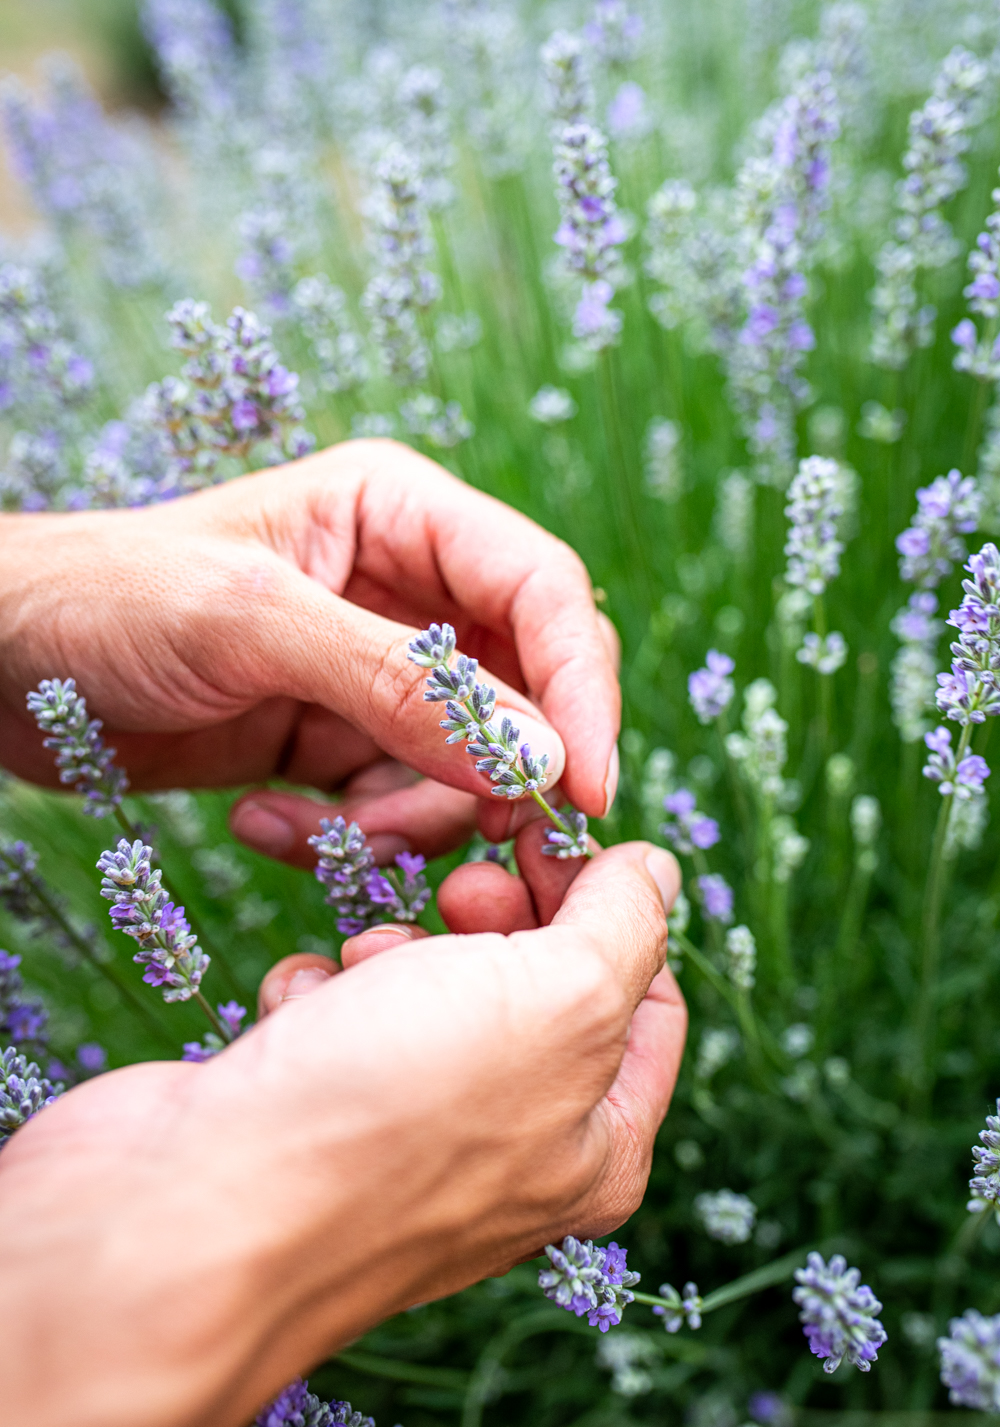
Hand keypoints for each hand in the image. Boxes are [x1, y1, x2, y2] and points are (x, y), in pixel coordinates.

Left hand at [0, 439, 619, 858]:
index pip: (542, 592)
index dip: (578, 689)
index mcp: (402, 514)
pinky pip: (397, 803)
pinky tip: (263, 824)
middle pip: (526, 687)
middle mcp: (408, 591)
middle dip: (501, 770)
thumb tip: (539, 753)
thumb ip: (399, 685)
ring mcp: (376, 671)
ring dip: (408, 817)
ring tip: (314, 829)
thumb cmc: (107, 600)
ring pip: (468, 764)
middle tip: (470, 840)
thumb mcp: (252, 627)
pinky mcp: (338, 739)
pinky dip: (349, 835)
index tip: (582, 790)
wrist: (0, 664)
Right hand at [0, 839, 682, 1426]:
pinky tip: (298, 1017)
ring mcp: (402, 1142)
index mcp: (598, 1147)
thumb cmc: (395, 1107)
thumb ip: (625, 924)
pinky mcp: (310, 1118)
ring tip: (367, 964)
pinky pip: (341, 1018)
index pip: (646, 996)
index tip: (546, 834)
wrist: (190, 1212)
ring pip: (430, 991)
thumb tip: (655, 872)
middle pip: (536, 987)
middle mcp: (511, 1158)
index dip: (610, 902)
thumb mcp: (558, 997)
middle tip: (460, 886)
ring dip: (400, 951)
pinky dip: (321, 994)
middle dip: (498, 919)